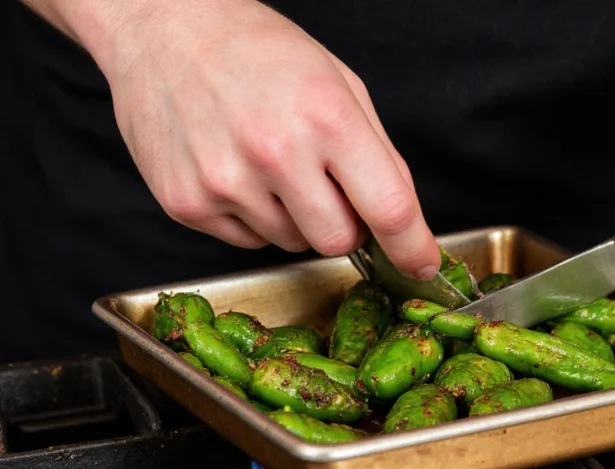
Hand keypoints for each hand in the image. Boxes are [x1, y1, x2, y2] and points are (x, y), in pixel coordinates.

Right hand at [88, 0, 441, 278]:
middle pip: (337, 241)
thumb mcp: (338, 83)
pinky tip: (236, 170)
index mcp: (325, 116)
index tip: (422, 266)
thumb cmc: (256, 50)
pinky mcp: (187, 203)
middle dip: (342, 223)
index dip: (412, 248)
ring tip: (267, 162)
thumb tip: (402, 218)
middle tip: (322, 182)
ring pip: (291, 243)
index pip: (388, 208)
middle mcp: (274, 153)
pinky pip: (247, 242)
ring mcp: (225, 182)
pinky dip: (253, 217)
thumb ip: (379, 154)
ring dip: (294, 217)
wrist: (163, 29)